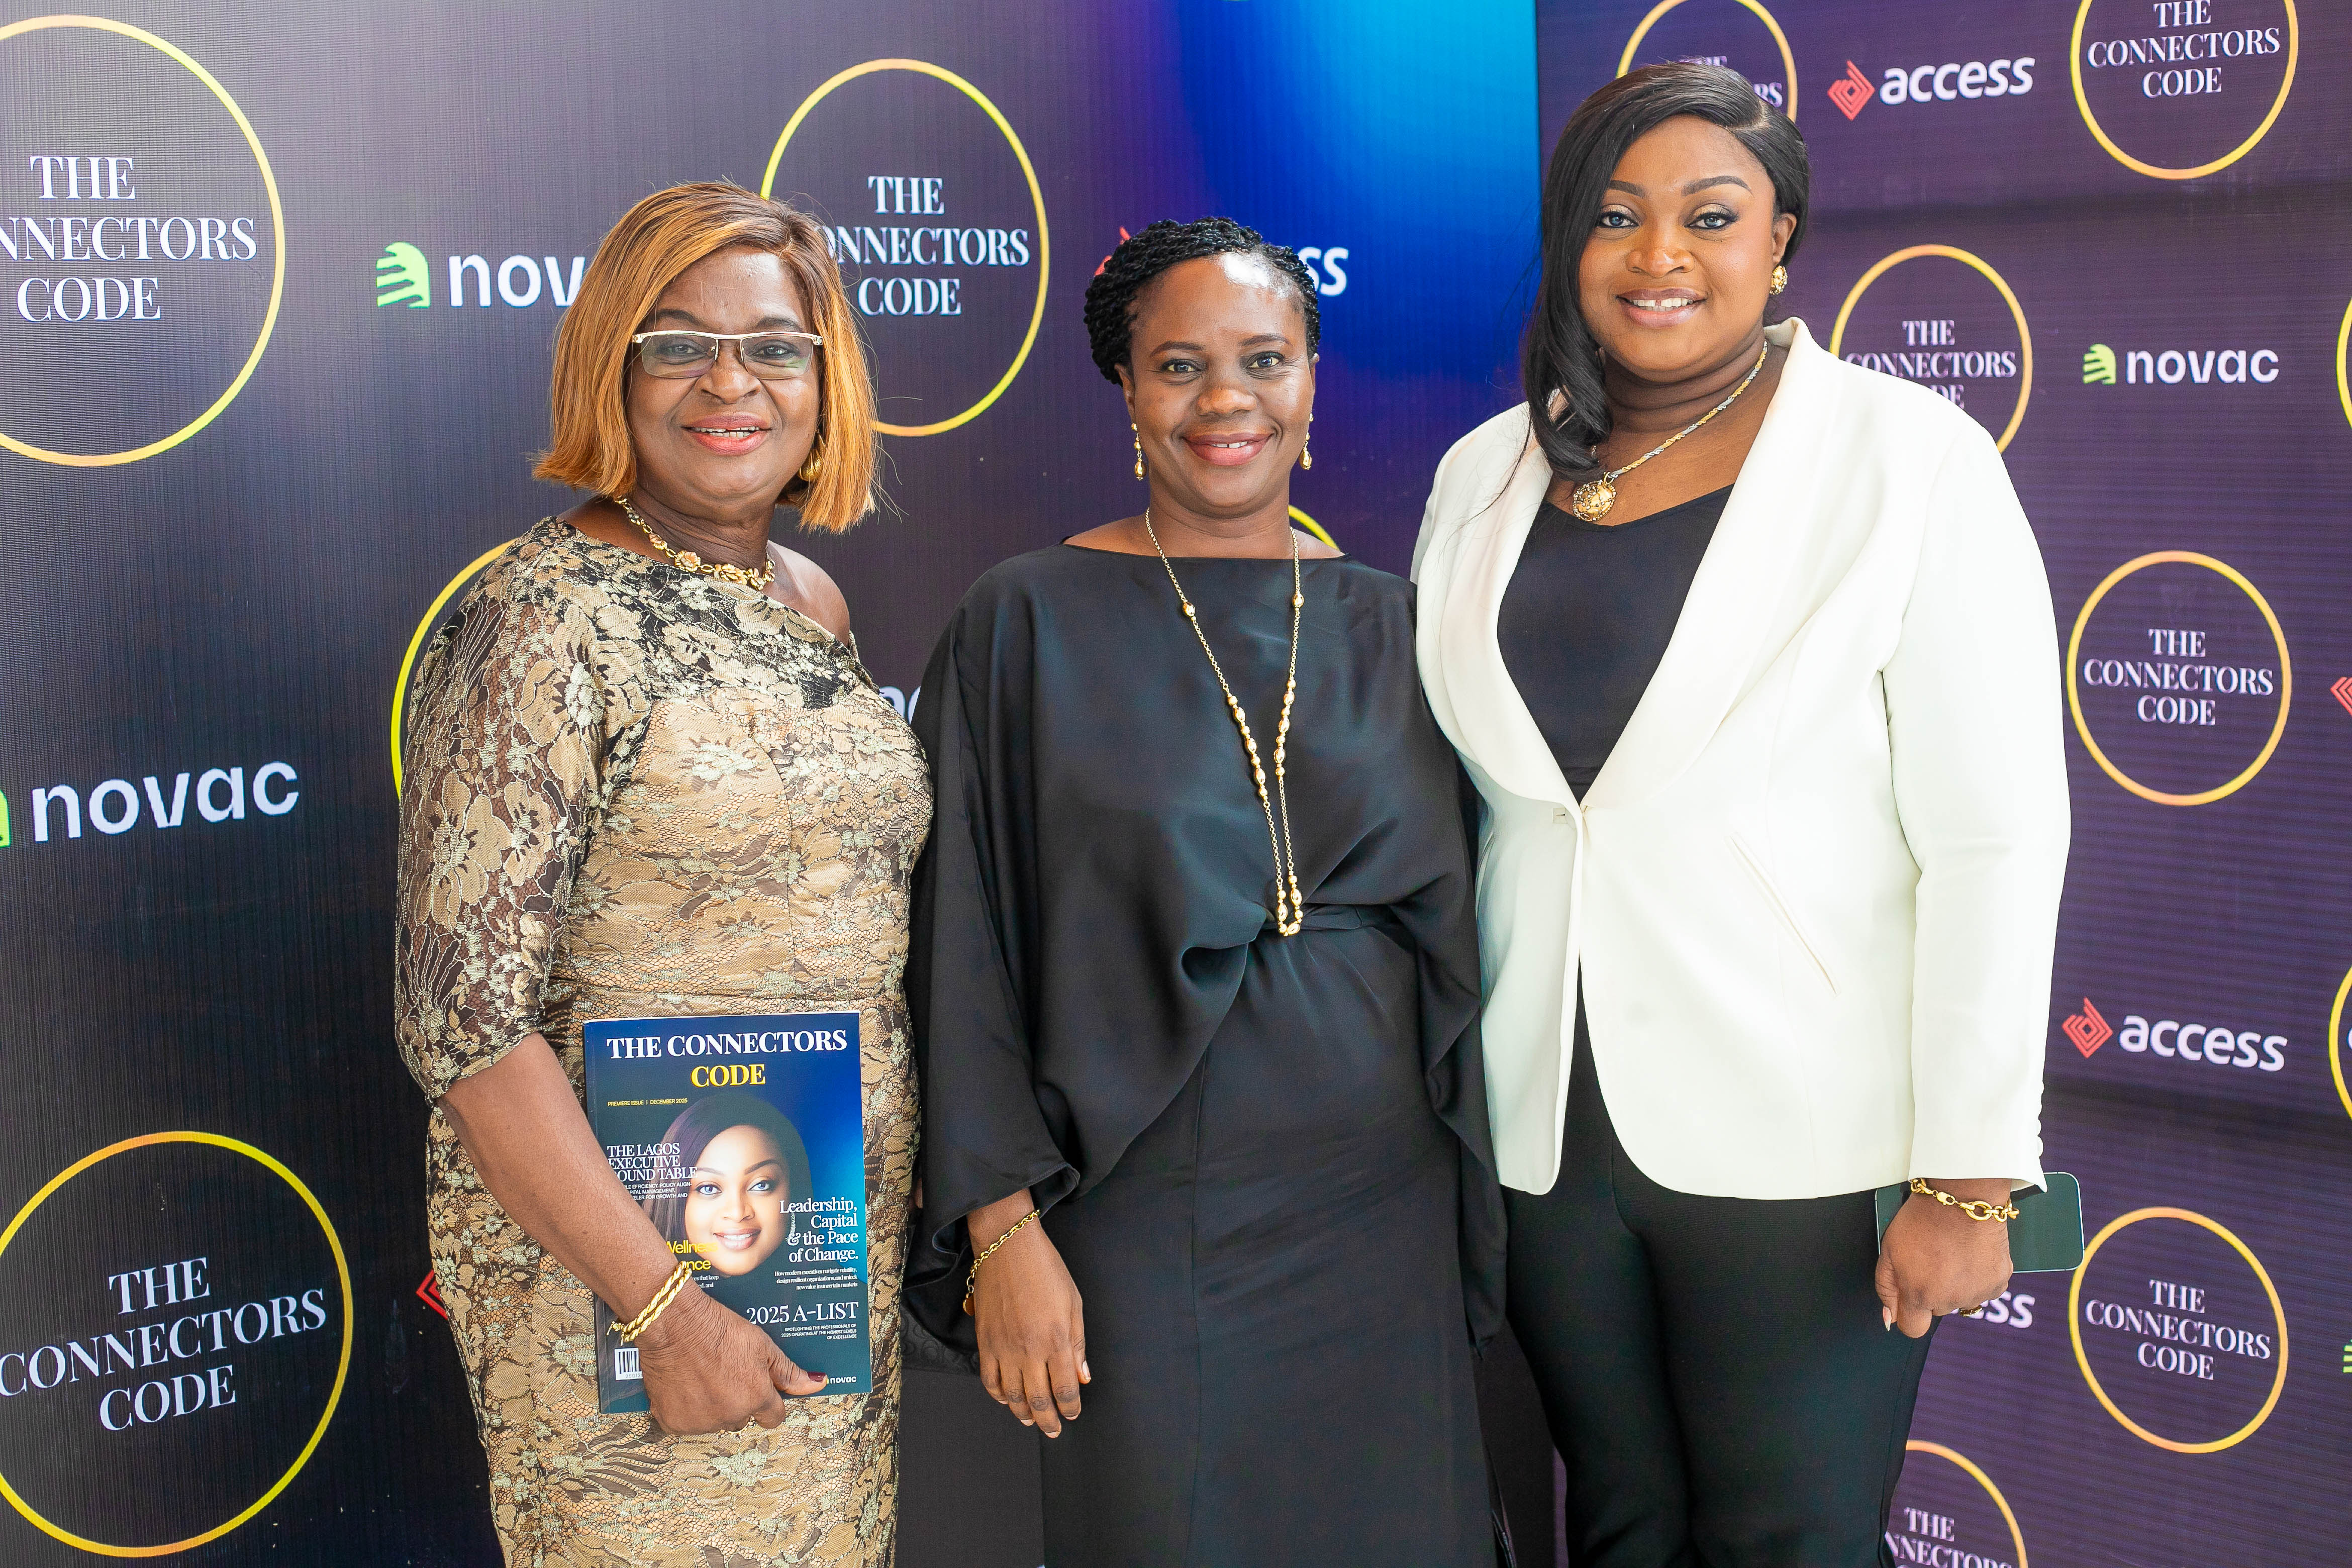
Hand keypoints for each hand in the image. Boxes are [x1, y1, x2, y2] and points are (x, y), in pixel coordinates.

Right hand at [633, 1283, 825, 1433]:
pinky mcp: (673, 1422)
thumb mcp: (762, 1345)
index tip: (758, 1388)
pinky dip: (687, 1408)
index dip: (768, 1402)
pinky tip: (685, 1383)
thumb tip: (818, 1384)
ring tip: (703, 1375)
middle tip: (726, 1373)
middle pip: (742, 1418)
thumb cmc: (719, 1329)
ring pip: (714, 1421)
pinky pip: (687, 1423)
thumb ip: (789, 1372)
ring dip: (712, 1406)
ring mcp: (700, 1422)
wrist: (673, 1323)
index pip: (773, 1417)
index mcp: (755, 1398)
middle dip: (738, 1401)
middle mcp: (730, 1416)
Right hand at [968, 1194, 1088, 1436]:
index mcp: (1056, 1340)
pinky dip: (998, 1395)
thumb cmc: (1045, 1269)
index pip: (1065, 1388)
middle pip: (1038, 1399)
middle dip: (1048, 1420)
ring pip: (1012, 1395)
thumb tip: (1082, 1376)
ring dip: (1023, 1412)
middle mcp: (1029, 1349)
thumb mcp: (1073, 1303)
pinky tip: (1006, 1399)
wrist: (1008, 1246)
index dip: (1070, 1407)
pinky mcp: (984, 1341)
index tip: (1073, 1413)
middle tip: (1054, 1430)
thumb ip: (1077, 1344)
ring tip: (1030, 1419)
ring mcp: (1003, 1347)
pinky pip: (989, 1379)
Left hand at [1875, 1179, 2015, 1337]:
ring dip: (1956, 1285)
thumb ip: (1887, 1289)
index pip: (1912, 1328)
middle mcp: (1951, 1300)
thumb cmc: (1922, 1220)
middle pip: (1936, 1309)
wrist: (1962, 1197)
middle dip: (1931, 1291)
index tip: (1909, 1294)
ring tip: (1952, 1253)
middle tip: (1931, 1259)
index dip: (1908, 1312)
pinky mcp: (2000, 1281)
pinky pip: (1984, 1289)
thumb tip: (1890, 1319)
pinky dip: (1978, 1277)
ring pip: (1961, 1299)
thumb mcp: (1889, 1251)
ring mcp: (1978, 1292)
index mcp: (1920, 1295)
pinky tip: (1971, 1254)